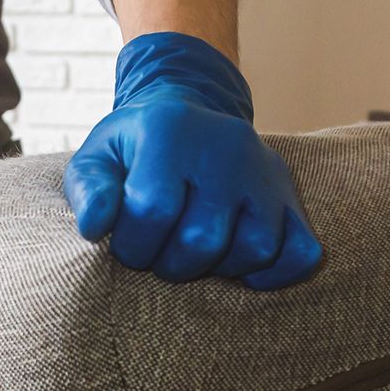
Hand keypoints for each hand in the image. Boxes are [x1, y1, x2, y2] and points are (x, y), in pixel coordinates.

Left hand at [62, 33, 321, 289]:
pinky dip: (273, 273)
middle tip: (159, 253)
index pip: (152, 211)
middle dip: (171, 264)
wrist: (187, 117)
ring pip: (256, 249)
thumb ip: (88, 190)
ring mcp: (265, 172)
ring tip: (196, 252)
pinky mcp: (290, 196)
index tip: (126, 242)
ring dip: (219, 269)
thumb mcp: (97, 158)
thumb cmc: (135, 150)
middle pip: (204, 239)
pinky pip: (300, 252)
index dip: (132, 244)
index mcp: (173, 130)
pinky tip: (240, 266)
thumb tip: (96, 227)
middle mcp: (227, 146)